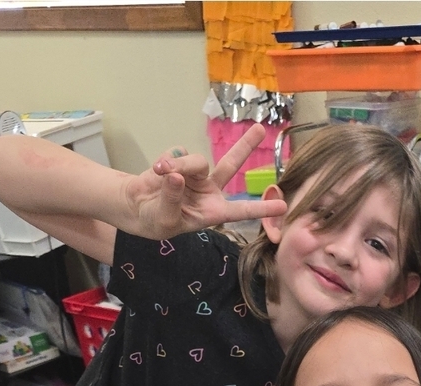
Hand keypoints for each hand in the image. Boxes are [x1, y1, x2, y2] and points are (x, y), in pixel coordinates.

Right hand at [123, 123, 286, 238]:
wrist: (136, 207)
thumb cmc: (156, 220)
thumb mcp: (165, 219)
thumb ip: (171, 199)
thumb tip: (176, 175)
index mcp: (213, 212)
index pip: (241, 211)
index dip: (261, 209)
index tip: (283, 207)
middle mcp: (210, 191)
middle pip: (230, 164)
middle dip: (245, 146)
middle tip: (261, 129)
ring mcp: (196, 174)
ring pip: (197, 161)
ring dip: (180, 165)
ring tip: (160, 173)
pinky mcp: (180, 161)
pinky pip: (177, 155)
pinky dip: (165, 162)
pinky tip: (155, 172)